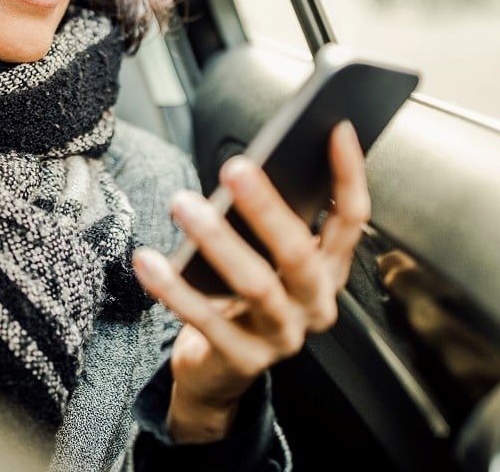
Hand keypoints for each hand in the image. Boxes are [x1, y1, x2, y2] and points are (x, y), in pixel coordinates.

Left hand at [132, 121, 369, 442]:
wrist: (220, 370)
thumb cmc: (241, 296)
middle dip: (266, 207)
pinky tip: (148, 260)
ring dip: (217, 241)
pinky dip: (174, 288)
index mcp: (327, 271)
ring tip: (183, 205)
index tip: (335, 129)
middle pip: (298, 253)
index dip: (348, 176)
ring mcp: (283, 336)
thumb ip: (268, 220)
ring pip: (255, 285)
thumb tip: (249, 164)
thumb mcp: (266, 257)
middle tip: (236, 169)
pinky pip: (206, 320)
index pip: (351, 220)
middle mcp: (314, 304)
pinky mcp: (244, 359)